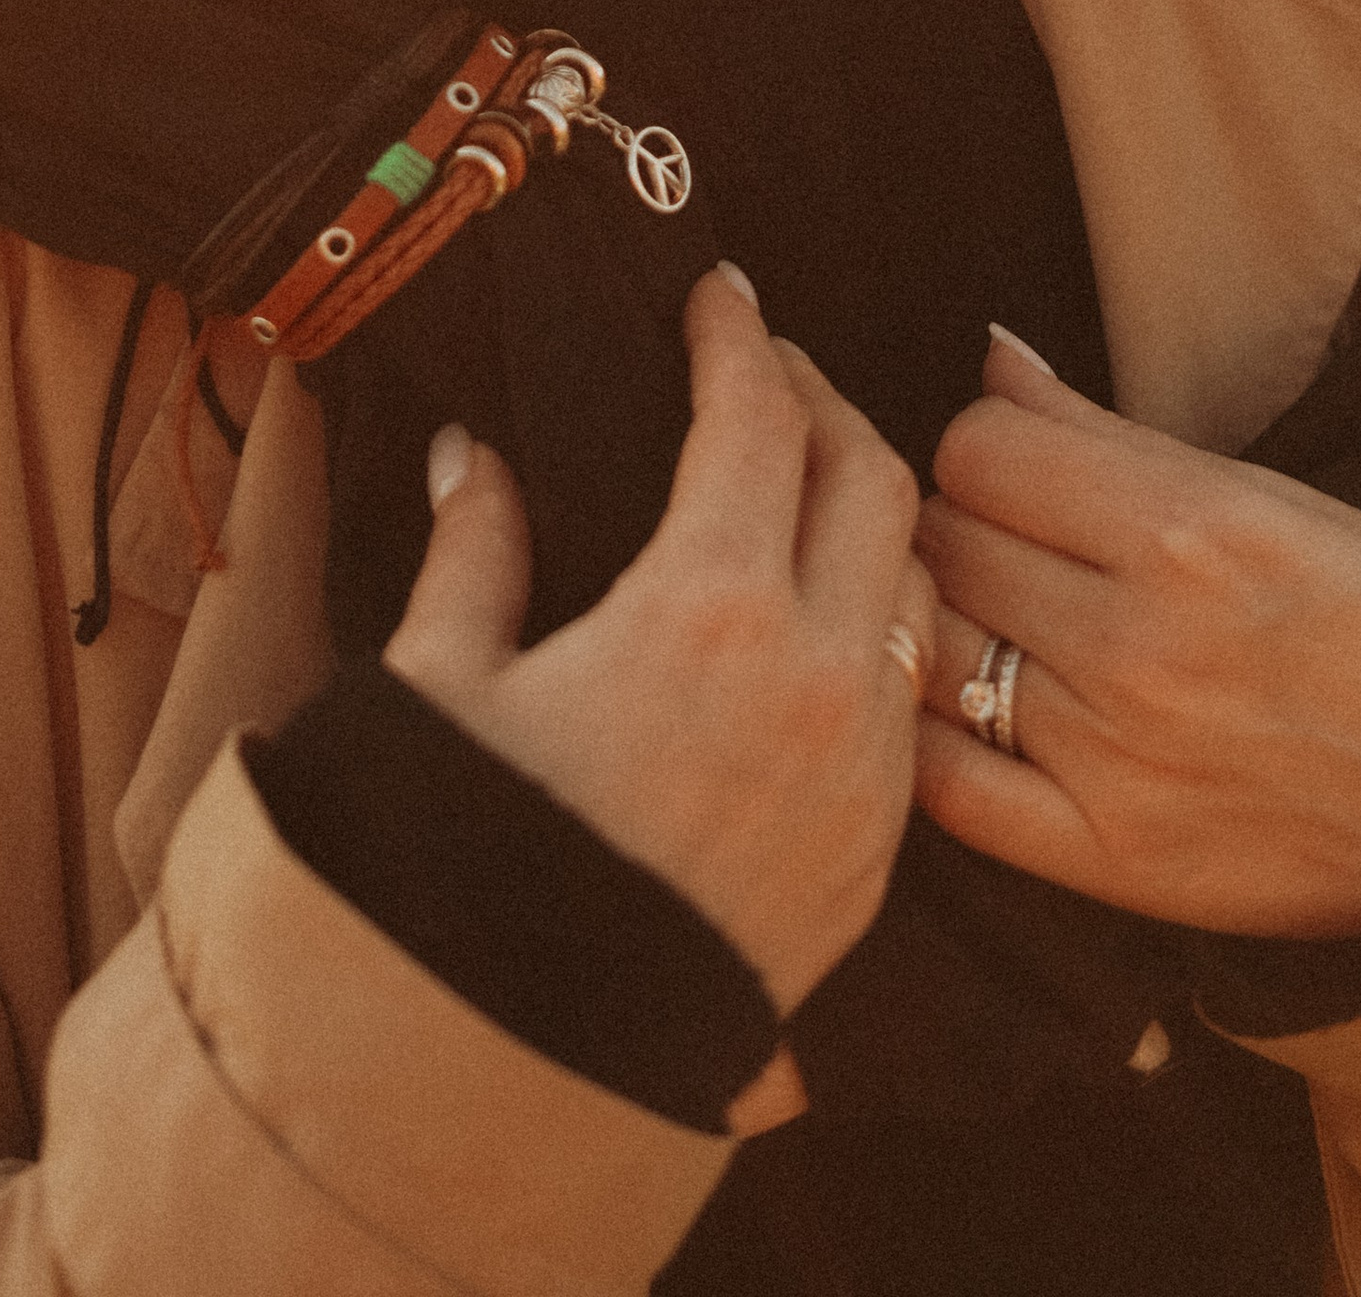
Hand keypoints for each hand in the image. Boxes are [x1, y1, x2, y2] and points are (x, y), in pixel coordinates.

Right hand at [385, 264, 936, 1020]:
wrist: (534, 1065)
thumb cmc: (471, 867)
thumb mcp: (443, 686)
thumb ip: (474, 550)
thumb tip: (471, 455)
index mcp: (705, 606)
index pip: (757, 416)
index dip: (738, 337)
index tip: (718, 294)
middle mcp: (812, 671)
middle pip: (875, 474)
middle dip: (822, 399)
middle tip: (764, 369)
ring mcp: (862, 765)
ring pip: (917, 581)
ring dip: (871, 509)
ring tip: (804, 483)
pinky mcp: (878, 847)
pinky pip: (911, 690)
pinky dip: (881, 620)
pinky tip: (819, 618)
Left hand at [913, 330, 1360, 949]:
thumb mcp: (1263, 494)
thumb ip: (1102, 431)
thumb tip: (992, 360)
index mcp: (1187, 529)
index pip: (978, 448)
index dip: (990, 448)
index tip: (1025, 472)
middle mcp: (1141, 644)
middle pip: (947, 539)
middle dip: (968, 528)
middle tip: (1018, 551)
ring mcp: (1118, 759)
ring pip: (936, 648)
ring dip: (954, 624)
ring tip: (1007, 625)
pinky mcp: (1110, 859)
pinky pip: (946, 783)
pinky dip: (937, 739)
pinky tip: (977, 713)